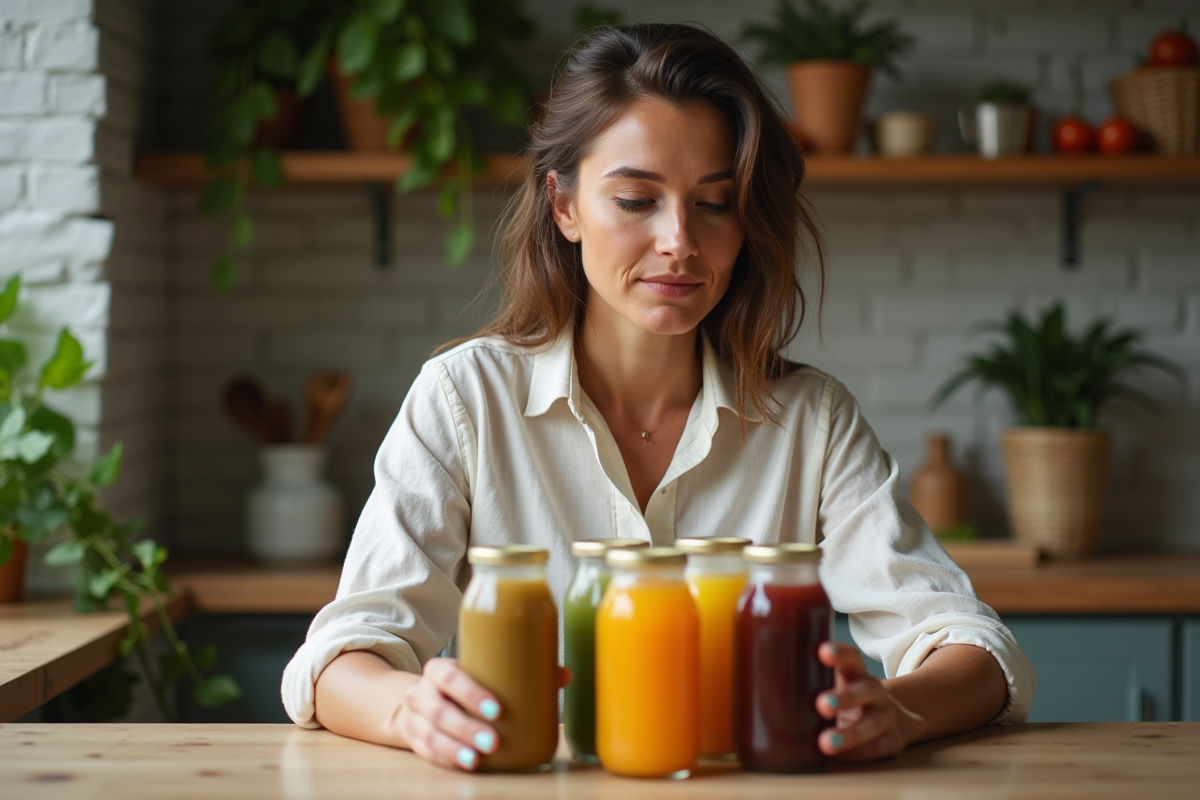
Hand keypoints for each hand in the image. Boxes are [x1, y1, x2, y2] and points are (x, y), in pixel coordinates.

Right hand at [395, 657, 570, 771]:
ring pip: (431, 735)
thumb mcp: (480, 673)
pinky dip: (447, 760)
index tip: (496, 709)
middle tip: (494, 742)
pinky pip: (428, 752)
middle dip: (466, 727)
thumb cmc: (460, 686)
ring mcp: (415, 718)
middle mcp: (422, 692)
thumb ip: (519, 674)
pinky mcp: (415, 740)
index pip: (450, 677)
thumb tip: (564, 675)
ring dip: (455, 749)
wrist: (420, 701)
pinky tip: (465, 765)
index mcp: (440, 670)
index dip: (471, 693)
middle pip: (439, 710)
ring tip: (477, 760)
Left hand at [814, 642, 925, 761]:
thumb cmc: (850, 700)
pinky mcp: (893, 742)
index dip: (839, 654)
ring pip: (874, 724)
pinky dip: (859, 754)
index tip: (823, 651)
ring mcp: (887, 718)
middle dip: (844, 698)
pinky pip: (878, 748)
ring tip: (826, 743)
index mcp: (859, 675)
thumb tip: (763, 668)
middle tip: (821, 704)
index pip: (852, 658)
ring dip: (850, 734)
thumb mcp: (840, 684)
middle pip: (867, 690)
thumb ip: (814, 679)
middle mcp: (876, 694)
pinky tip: (840, 758)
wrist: (891, 719)